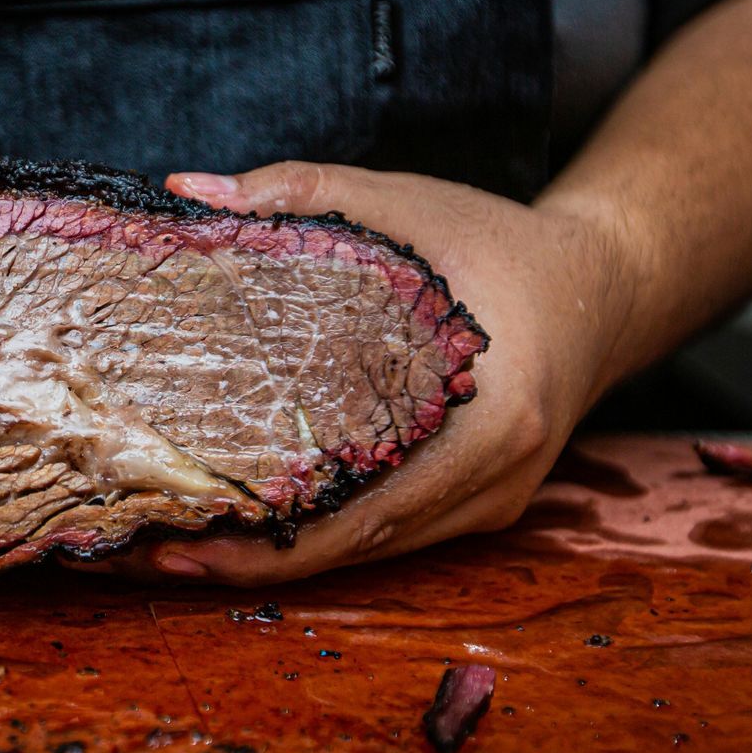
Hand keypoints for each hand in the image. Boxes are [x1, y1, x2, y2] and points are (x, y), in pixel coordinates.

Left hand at [69, 161, 639, 585]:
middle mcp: (495, 481)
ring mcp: (491, 502)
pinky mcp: (480, 503)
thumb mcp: (408, 202)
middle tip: (145, 554)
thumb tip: (185, 195)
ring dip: (273, 556)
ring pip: (369, 550)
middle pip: (355, 547)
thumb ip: (302, 192)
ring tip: (171, 549)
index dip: (268, 541)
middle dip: (246, 561)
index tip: (182, 543)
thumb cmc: (505, 243)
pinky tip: (245, 526)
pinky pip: (389, 532)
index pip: (363, 511)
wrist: (606, 284)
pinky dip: (316, 535)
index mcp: (490, 420)